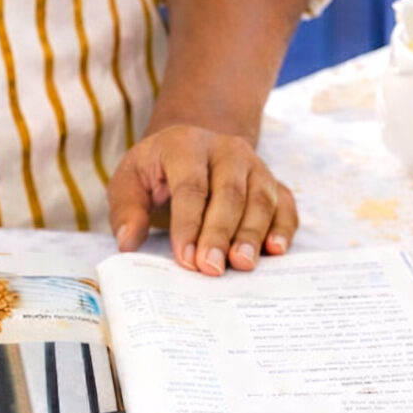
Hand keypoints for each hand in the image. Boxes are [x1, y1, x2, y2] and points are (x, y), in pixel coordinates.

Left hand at [107, 123, 297, 274]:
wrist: (190, 152)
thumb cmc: (155, 173)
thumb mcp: (128, 181)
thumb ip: (126, 209)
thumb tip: (128, 242)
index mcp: (187, 145)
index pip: (191, 186)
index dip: (188, 224)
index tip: (185, 259)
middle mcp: (227, 150)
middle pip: (230, 193)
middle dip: (221, 233)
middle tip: (212, 268)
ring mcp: (255, 165)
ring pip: (262, 199)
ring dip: (253, 234)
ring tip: (242, 264)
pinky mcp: (274, 184)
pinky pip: (286, 205)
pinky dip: (284, 228)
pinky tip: (275, 251)